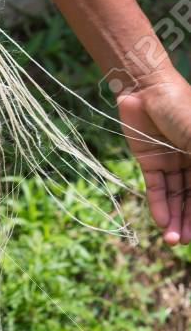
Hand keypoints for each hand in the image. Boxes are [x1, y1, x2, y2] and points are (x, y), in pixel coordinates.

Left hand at [115, 68, 190, 244]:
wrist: (145, 87)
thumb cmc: (180, 107)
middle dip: (190, 221)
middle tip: (184, 242)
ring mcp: (171, 161)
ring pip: (175, 196)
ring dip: (174, 218)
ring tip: (172, 240)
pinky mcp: (150, 160)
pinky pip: (156, 187)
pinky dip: (158, 205)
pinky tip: (161, 222)